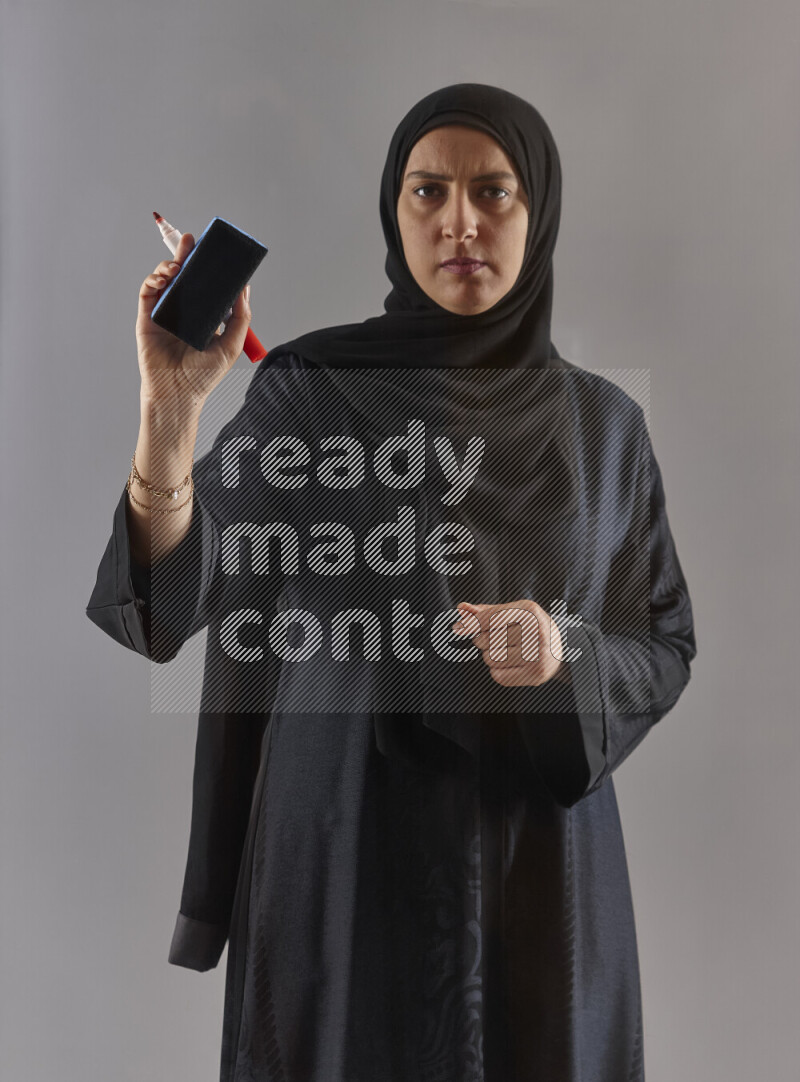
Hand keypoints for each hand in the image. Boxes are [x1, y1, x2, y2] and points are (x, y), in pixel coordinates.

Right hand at [135, 232, 253, 409]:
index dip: (207, 267)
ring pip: (164, 280)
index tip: (213, 250)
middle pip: (184, 276)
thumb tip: (244, 288)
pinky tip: (164, 277)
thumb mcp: (231, 345)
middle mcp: (183, 312)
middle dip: (186, 255)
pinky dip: (153, 279)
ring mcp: (164, 313)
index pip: (205, 284)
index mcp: (203, 316)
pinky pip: (147, 292)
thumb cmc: (203, 376)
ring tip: (177, 265)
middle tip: (191, 240)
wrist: (178, 394)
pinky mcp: (147, 318)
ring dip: (168, 265)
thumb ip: (240, 317)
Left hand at [452, 599, 571, 686]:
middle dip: (482, 640)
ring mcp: (538, 654)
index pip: (490, 618)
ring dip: (490, 656)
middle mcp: (536, 631)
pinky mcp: (536, 674)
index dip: (472, 624)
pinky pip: (498, 675)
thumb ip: (485, 611)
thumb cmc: (528, 626)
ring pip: (490, 658)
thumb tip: (461, 608)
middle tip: (495, 639)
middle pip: (486, 639)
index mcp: (530, 611)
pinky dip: (498, 671)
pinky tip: (511, 663)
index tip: (458, 628)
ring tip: (505, 650)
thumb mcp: (511, 613)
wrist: (559, 647)